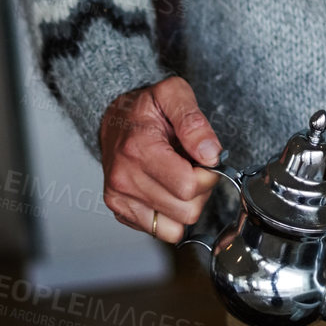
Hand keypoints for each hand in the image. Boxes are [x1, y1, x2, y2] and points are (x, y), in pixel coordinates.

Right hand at [99, 75, 221, 243]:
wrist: (114, 119)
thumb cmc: (145, 108)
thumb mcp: (172, 94)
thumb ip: (194, 122)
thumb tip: (211, 154)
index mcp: (138, 150)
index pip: (188, 186)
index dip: (208, 175)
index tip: (205, 160)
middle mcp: (124, 179)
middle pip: (186, 211)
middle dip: (200, 191)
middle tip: (193, 167)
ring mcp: (119, 198)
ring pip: (175, 227)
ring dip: (186, 206)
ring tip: (179, 178)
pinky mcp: (120, 211)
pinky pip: (160, 231)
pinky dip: (171, 215)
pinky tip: (166, 190)